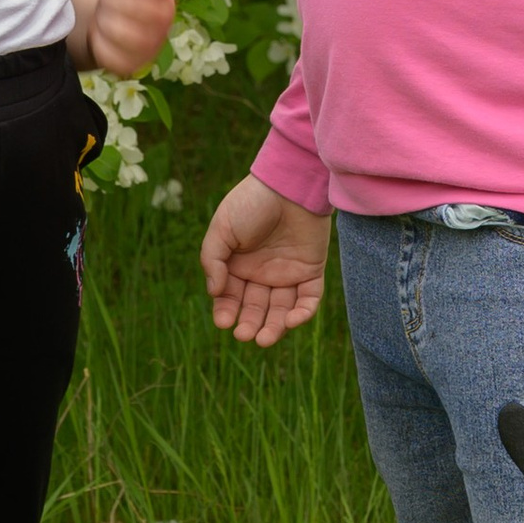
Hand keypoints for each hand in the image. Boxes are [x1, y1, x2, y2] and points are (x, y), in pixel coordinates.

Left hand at [76, 0, 175, 77]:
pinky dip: (99, 43)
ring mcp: (151, 44)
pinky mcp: (133, 63)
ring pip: (128, 35)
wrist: (116, 28)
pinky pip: (113, 56)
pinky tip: (97, 34)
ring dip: (106, 22)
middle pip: (139, 7)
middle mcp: (164, 19)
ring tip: (101, 15)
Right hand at [200, 174, 331, 345]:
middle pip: (255, 308)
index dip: (226, 311)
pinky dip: (302, 313)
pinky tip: (291, 321)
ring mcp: (287, 274)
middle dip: (249, 324)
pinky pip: (308, 298)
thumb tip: (214, 293)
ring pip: (281, 310)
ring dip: (274, 327)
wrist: (288, 183)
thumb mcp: (222, 229)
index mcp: (237, 265)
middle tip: (245, 335)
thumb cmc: (251, 203)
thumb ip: (213, 260)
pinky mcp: (311, 271)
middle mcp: (261, 273)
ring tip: (265, 339)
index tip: (223, 321)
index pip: (230, 298)